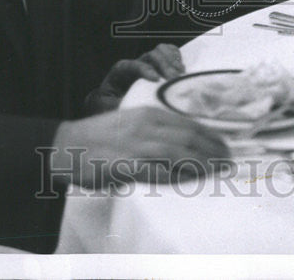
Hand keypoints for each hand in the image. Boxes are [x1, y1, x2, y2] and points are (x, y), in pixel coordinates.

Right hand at [51, 106, 228, 187]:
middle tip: (229, 159)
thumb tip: (180, 149)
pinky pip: (159, 170)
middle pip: (188, 136)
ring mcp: (136, 144)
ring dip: (203, 162)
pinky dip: (178, 175)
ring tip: (219, 169)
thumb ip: (153, 133)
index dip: (209, 134)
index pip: (187, 123)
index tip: (224, 144)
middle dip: (213, 148)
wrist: (64, 146)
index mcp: (146, 114)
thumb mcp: (129, 124)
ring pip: (179, 152)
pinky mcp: (127, 164)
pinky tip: (193, 179)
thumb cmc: (98, 139)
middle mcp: (145, 126)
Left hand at [91, 44, 184, 111]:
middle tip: (174, 78)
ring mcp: (147, 64)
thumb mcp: (110, 108)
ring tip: (181, 73)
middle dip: (163, 65)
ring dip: (172, 60)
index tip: (156, 79)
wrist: (114, 103)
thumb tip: (133, 111)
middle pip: (150, 56)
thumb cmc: (112, 106)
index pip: (132, 65)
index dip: (145, 69)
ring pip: (160, 51)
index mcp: (120, 73)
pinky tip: (182, 68)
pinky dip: (176, 56)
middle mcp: (135, 65)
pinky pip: (168, 52)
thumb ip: (118, 107)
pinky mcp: (158, 66)